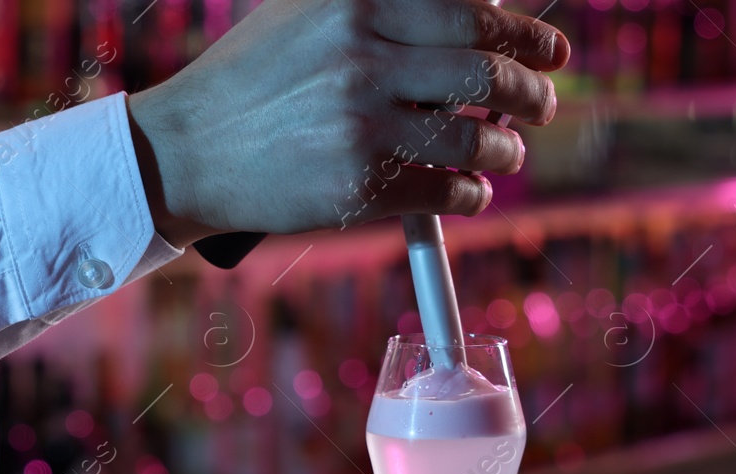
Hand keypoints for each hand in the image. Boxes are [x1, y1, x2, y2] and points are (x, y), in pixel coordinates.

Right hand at [125, 0, 568, 243]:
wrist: (186, 151)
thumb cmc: (252, 79)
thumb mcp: (307, 11)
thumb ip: (382, 7)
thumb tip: (474, 10)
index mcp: (357, 2)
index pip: (473, 12)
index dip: (525, 35)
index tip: (549, 51)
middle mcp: (364, 57)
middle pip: (486, 72)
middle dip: (531, 93)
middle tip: (542, 104)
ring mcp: (364, 126)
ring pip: (477, 136)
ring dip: (507, 147)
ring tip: (507, 150)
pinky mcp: (362, 187)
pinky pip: (450, 190)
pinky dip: (473, 193)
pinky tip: (472, 189)